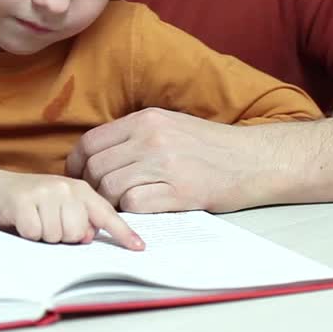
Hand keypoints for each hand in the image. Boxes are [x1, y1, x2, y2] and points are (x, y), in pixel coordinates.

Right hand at [0, 168, 144, 249]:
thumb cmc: (36, 202)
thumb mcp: (62, 205)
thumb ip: (81, 219)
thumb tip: (87, 235)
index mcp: (80, 189)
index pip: (106, 213)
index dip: (123, 233)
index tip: (139, 248)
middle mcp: (65, 187)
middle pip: (77, 233)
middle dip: (63, 236)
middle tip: (49, 223)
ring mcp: (44, 192)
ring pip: (56, 235)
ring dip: (44, 236)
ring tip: (35, 220)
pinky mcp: (23, 201)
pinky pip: (35, 234)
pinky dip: (28, 234)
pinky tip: (22, 221)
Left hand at [66, 108, 263, 212]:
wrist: (254, 159)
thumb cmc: (212, 147)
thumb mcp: (170, 126)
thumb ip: (136, 136)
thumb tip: (98, 156)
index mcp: (146, 120)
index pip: (91, 142)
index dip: (77, 164)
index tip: (80, 177)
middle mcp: (151, 138)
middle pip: (96, 167)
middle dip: (92, 187)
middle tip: (102, 198)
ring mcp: (165, 164)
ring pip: (110, 187)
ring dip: (111, 202)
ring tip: (124, 205)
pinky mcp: (179, 191)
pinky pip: (134, 205)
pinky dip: (132, 212)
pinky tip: (144, 210)